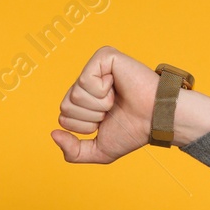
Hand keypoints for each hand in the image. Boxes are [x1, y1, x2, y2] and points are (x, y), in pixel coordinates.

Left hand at [49, 45, 161, 164]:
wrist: (155, 120)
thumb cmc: (133, 131)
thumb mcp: (99, 150)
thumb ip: (73, 152)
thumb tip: (53, 134)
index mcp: (84, 101)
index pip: (64, 118)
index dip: (85, 126)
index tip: (107, 121)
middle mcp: (87, 83)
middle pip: (65, 106)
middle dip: (90, 116)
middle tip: (113, 110)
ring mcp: (95, 68)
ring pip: (75, 95)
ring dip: (99, 105)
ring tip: (116, 99)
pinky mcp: (104, 57)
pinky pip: (85, 80)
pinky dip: (102, 91)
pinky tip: (117, 87)